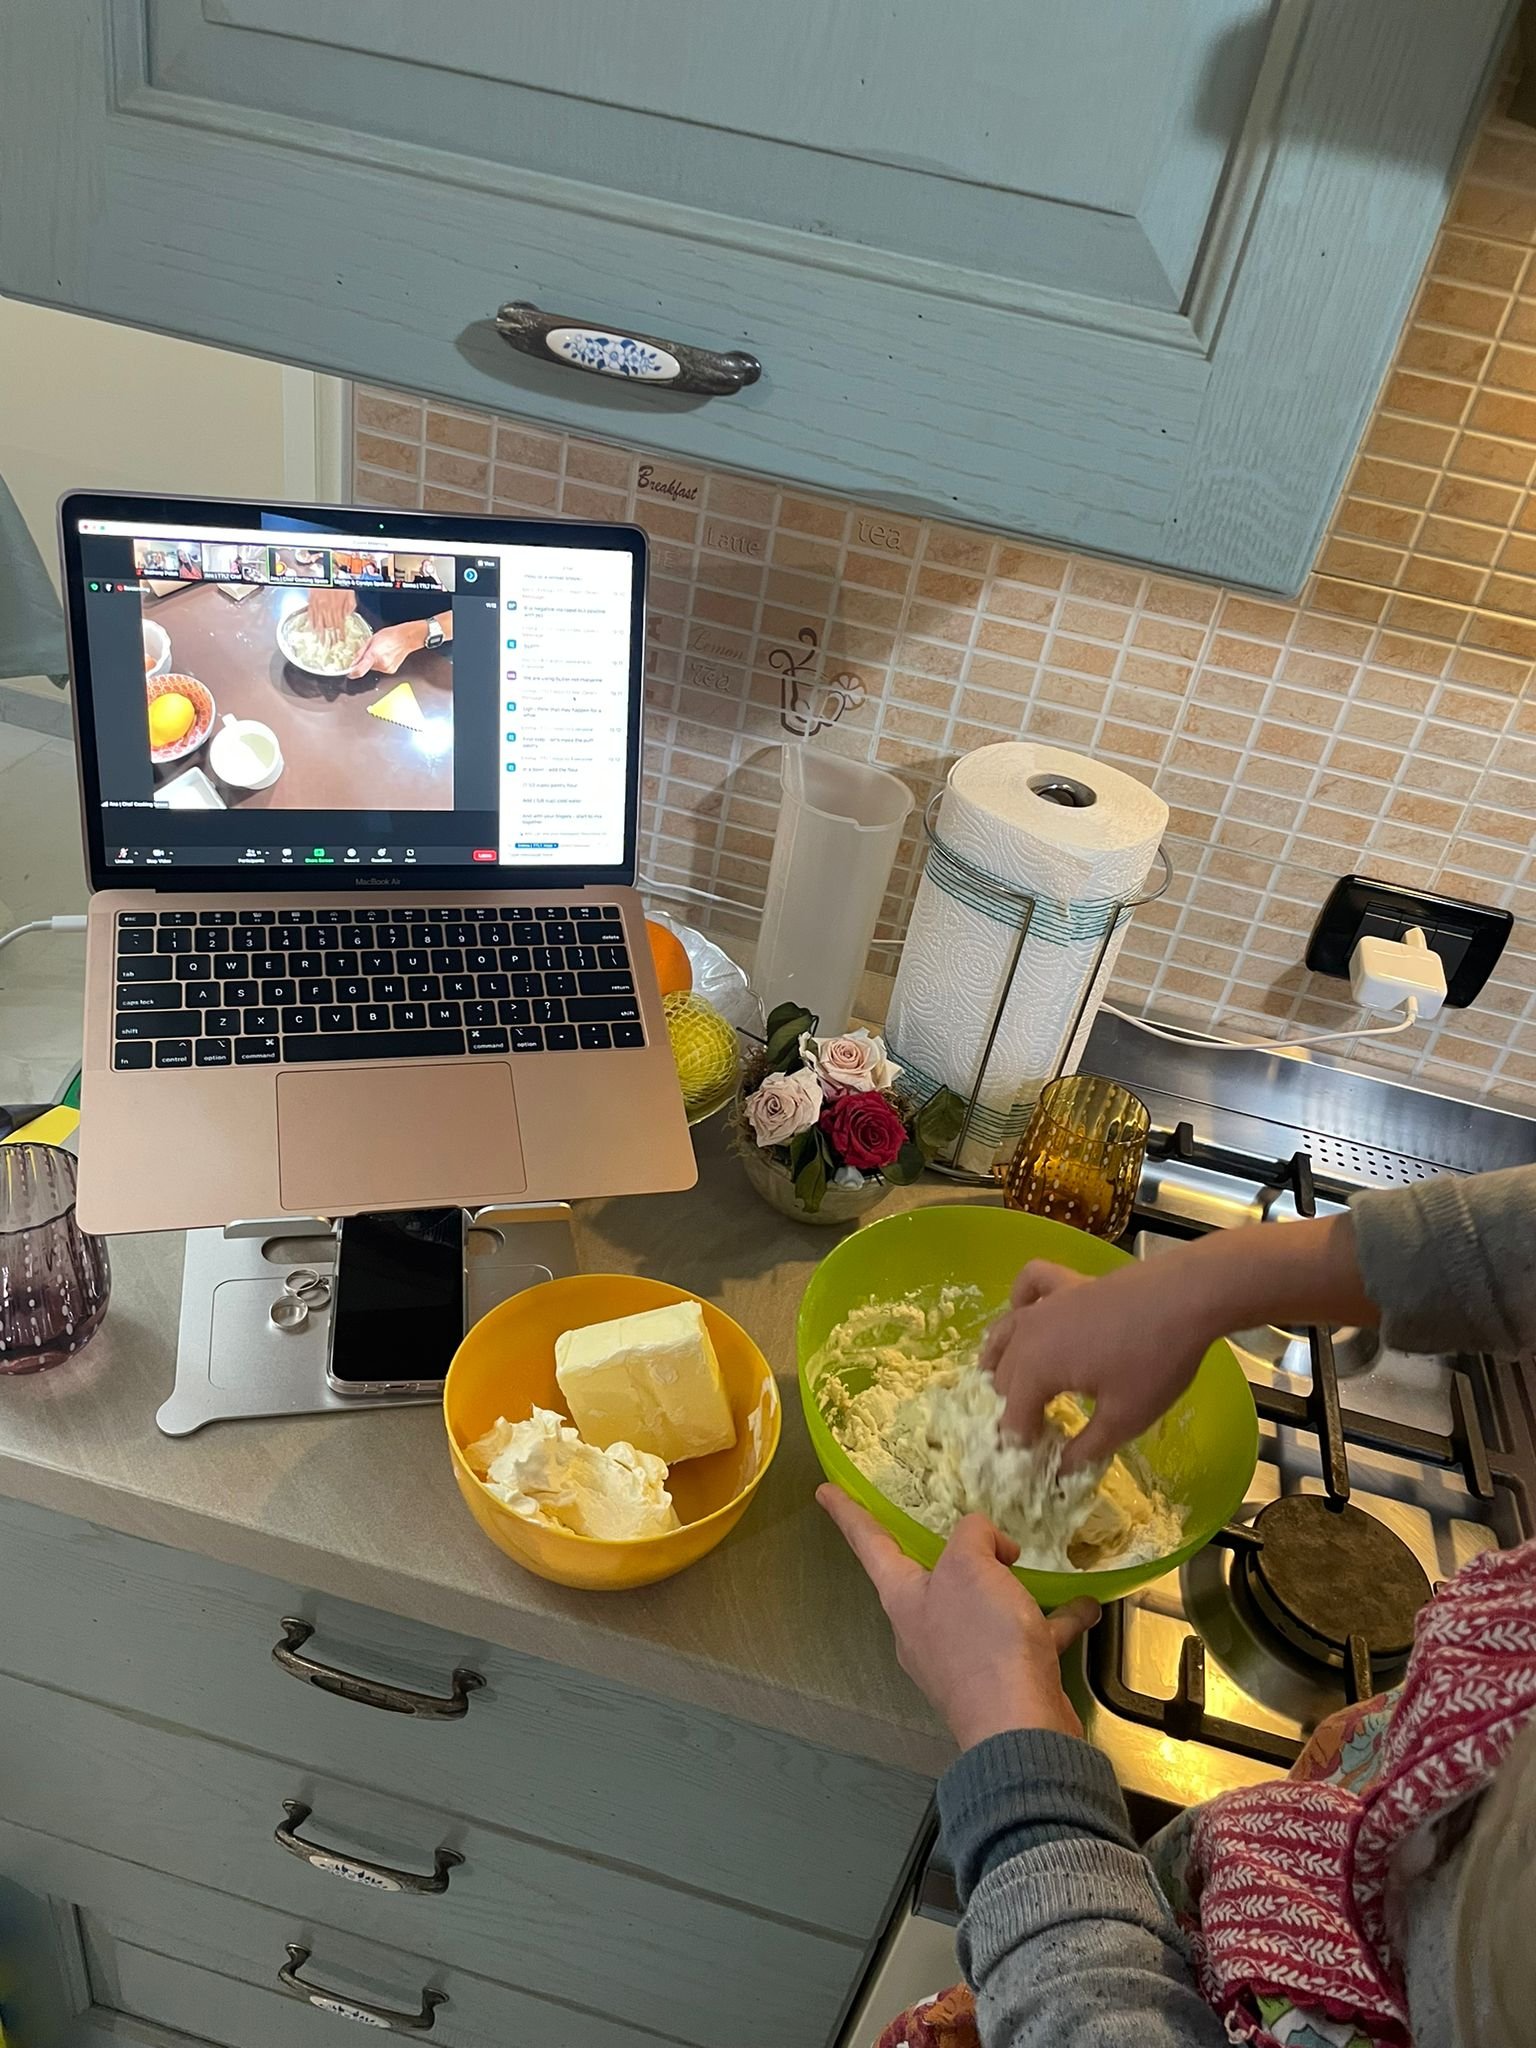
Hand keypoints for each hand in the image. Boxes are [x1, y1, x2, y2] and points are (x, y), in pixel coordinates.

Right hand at [305, 586, 356, 640]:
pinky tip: (313, 628)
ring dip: (320, 633)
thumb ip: (349, 607)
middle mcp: (328, 607)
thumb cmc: (340, 581)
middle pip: (329, 626)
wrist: (328, 571)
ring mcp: (318, 605)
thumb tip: (348, 616)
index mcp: (338, 606)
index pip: (340, 625)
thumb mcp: (350, 594)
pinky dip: (312, 623)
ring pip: (319, 622)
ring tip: (321, 641)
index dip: (340, 634)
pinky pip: (310, 614)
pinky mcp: (311, 600)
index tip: (340, 641)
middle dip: (330, 637)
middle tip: (329, 645)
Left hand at [348, 620, 426, 677]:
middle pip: (366, 668)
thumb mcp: (371, 640)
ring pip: (373, 668)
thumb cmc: (390, 635)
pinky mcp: (391, 671)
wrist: (406, 638)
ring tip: (380, 652)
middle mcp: (381, 664)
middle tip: (371, 652)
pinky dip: (380, 663)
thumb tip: (352, 661)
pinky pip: (381, 669)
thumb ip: (360, 652)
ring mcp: (387, 669)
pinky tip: (386, 655)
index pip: (359, 671)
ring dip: (373, 662)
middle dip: (365, 662)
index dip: (352, 673)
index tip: (349, 673)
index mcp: (373, 655)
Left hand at [817, 1485, 1098, 1748]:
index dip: (848, 1512)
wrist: (1021, 1730)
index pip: (868, 1542)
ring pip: (982, 1605)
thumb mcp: (970, 1565)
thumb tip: (991, 1545)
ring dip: (1010, 1586)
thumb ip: (973, 1534)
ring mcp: (961, 1658)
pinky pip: (1024, 1636)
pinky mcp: (1000, 1678)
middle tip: (967, 1530)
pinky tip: (1083, 1606)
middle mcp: (924, 1628)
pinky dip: (1051, 1619)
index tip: (825, 1491)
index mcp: (904, 1598)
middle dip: (950, 1552)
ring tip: (1034, 1562)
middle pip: (930, 1576)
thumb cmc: (982, 1643)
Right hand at [980, 1258, 1218, 1470]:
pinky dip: (1021, 1300)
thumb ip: (1087, 1448)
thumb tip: (1062, 1470)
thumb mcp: (1124, 1418)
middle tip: (1036, 1435)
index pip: (1013, 1417)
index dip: (1021, 1447)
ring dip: (1000, 1362)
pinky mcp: (1066, 1283)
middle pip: (1004, 1379)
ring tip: (1011, 1386)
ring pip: (1003, 1334)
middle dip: (1012, 1410)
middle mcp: (1028, 1334)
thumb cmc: (1154, 1361)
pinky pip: (1028, 1286)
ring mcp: (1045, 1304)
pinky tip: (1028, 1312)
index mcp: (1035, 1368)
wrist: (1186, 1297)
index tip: (1037, 1467)